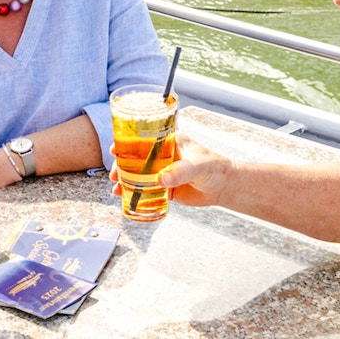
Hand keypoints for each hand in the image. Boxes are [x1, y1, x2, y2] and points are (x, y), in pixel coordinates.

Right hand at [109, 133, 228, 207]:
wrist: (224, 187)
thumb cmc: (215, 168)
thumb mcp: (198, 167)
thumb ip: (181, 172)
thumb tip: (161, 180)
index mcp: (169, 142)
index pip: (144, 140)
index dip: (127, 144)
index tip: (115, 149)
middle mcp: (163, 156)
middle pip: (136, 159)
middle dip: (122, 166)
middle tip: (114, 176)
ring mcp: (163, 172)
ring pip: (139, 175)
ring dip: (126, 181)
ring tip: (117, 190)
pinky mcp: (166, 187)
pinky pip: (147, 190)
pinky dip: (136, 194)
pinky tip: (128, 199)